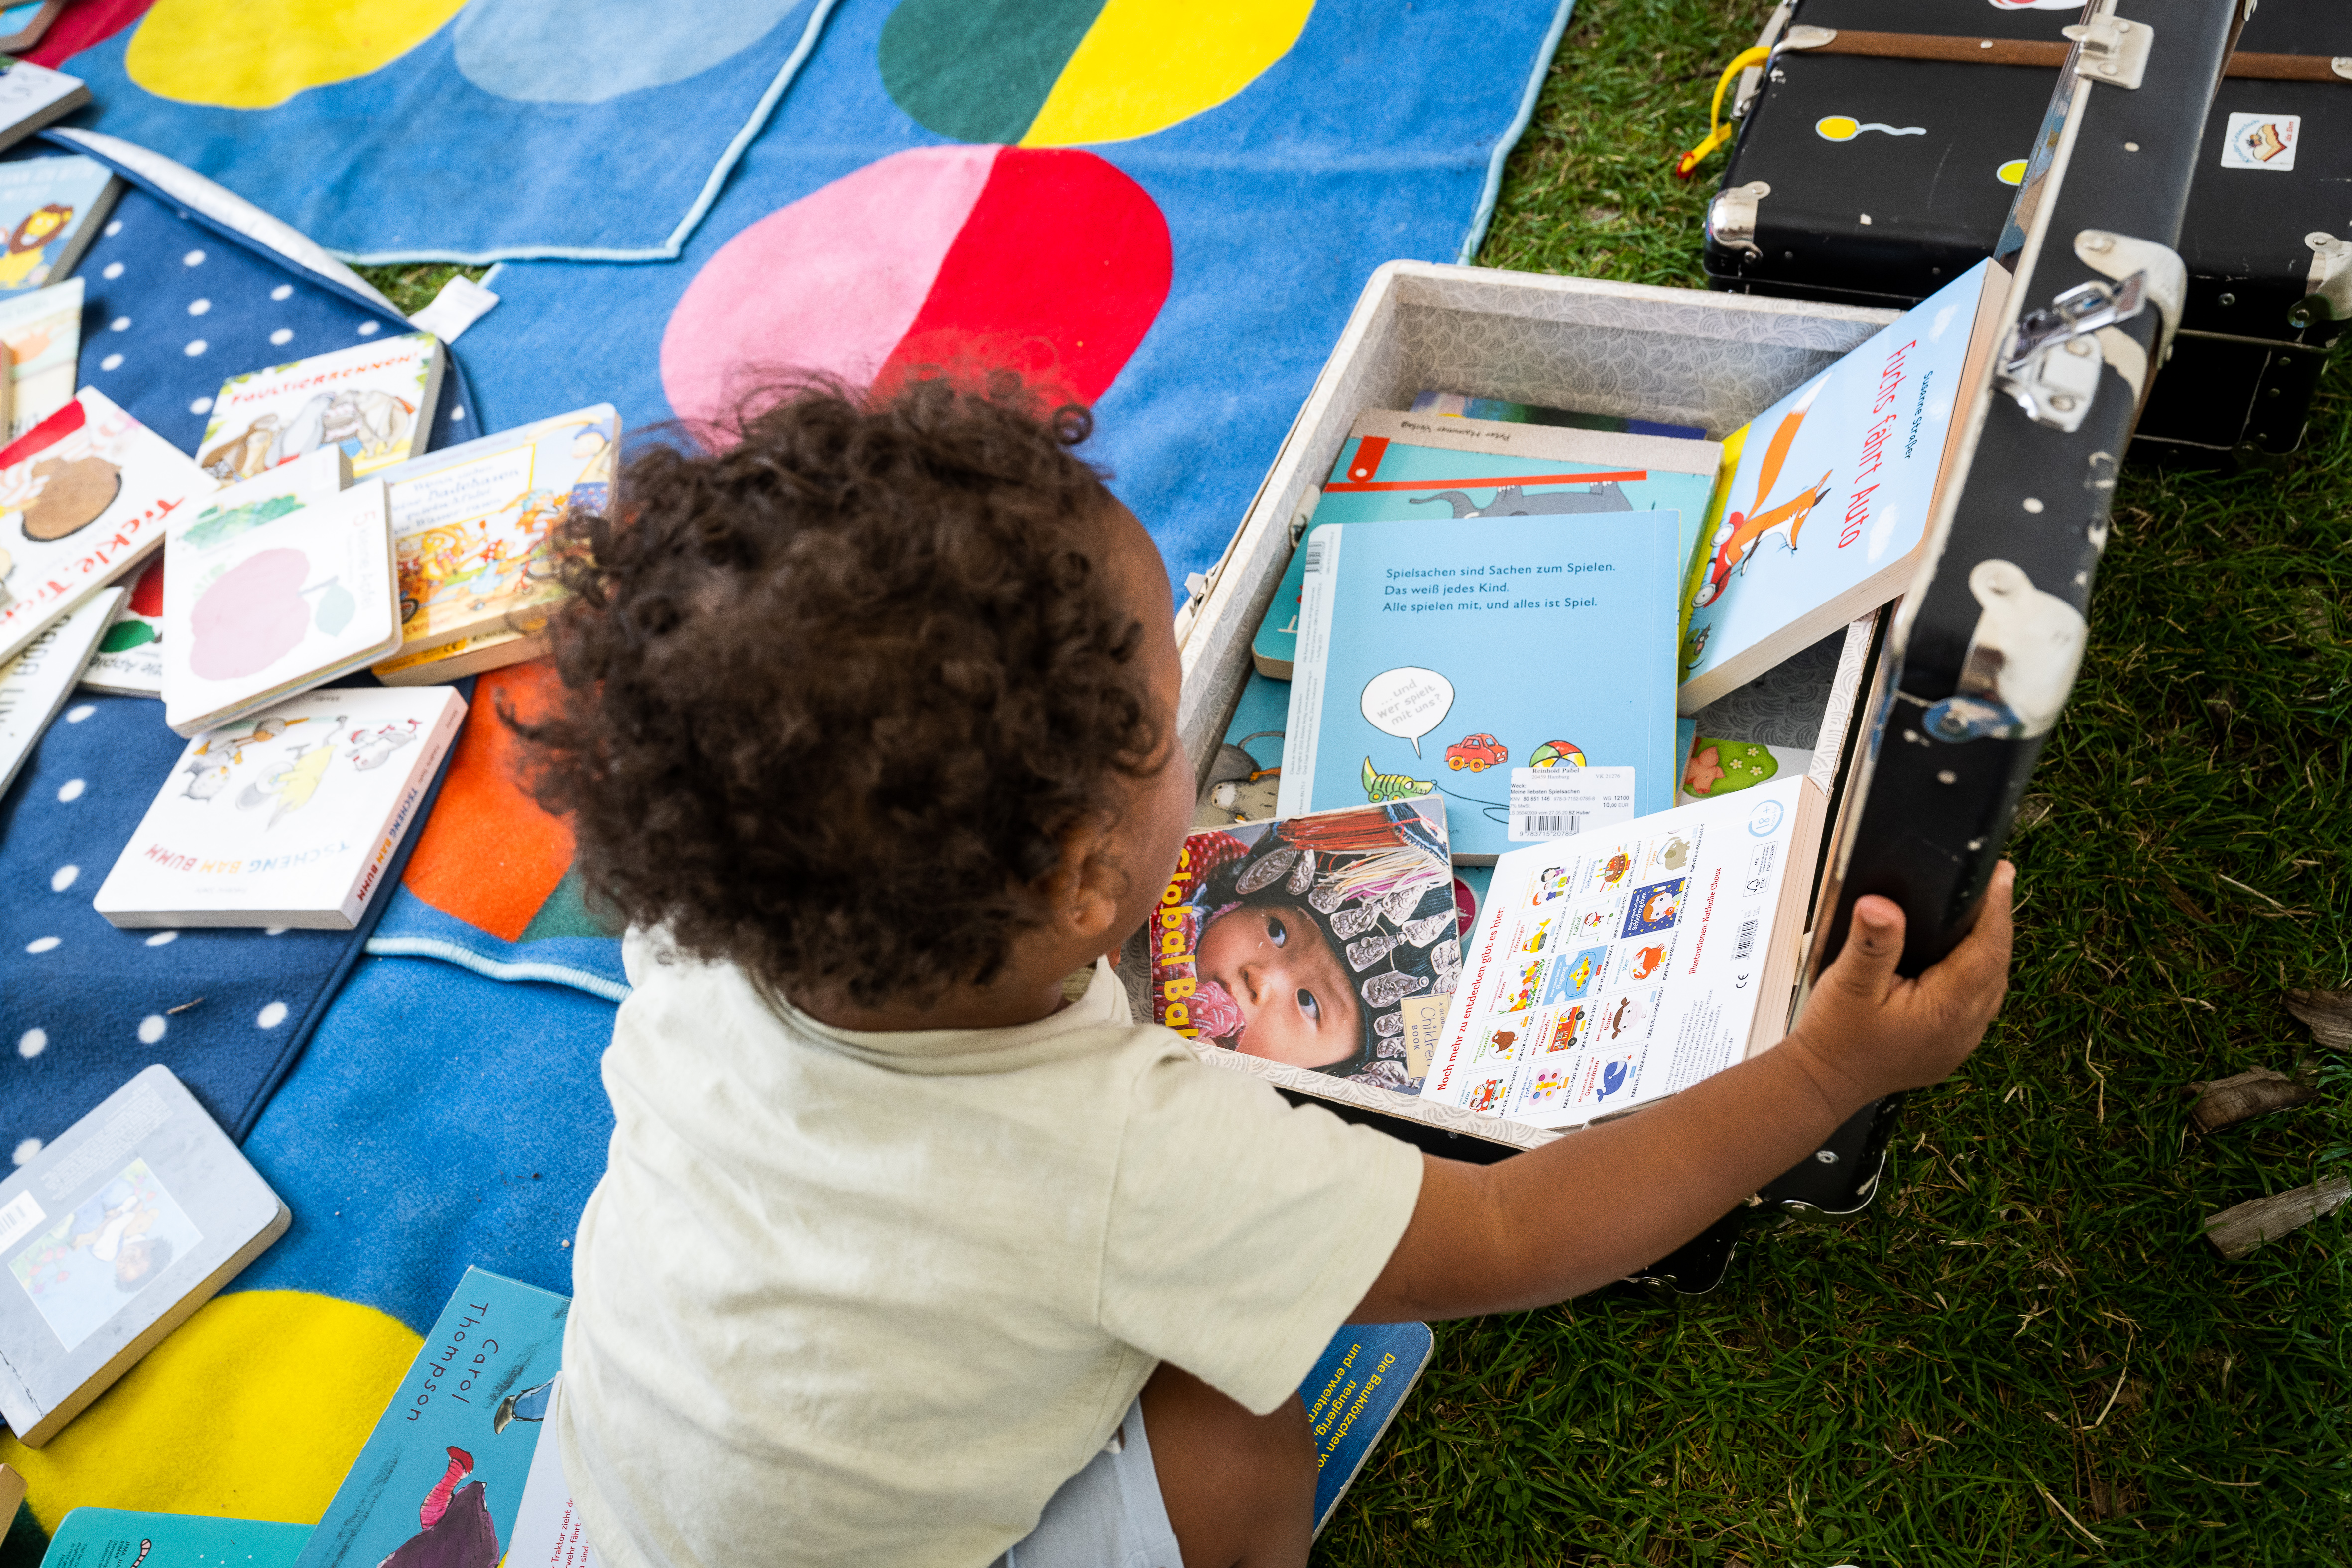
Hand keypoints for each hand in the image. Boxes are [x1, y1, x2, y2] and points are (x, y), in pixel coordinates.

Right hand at [1782, 862, 2014, 1108]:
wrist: (1821, 1084)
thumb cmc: (1834, 1038)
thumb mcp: (1847, 983)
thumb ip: (1871, 943)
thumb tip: (1883, 905)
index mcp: (1947, 1009)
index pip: (1988, 949)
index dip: (1997, 907)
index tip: (2002, 874)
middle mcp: (1964, 1028)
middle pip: (1996, 965)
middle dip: (1996, 924)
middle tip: (1994, 884)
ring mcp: (1961, 1041)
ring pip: (1991, 986)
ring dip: (1989, 951)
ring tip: (1981, 916)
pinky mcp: (1950, 1047)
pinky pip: (1978, 1005)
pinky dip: (1976, 977)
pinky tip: (1961, 962)